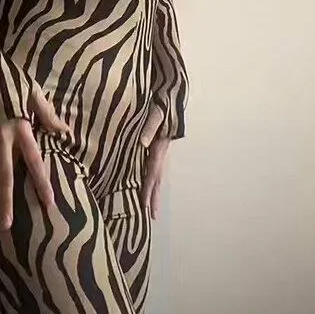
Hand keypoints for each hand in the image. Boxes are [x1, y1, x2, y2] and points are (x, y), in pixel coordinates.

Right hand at [0, 83, 69, 230]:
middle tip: (5, 227)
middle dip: (4, 202)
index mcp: (21, 130)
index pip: (34, 161)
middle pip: (3, 176)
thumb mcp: (33, 93)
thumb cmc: (11, 78)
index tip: (48, 204)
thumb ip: (48, 115)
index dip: (42, 182)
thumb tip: (65, 132)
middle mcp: (0, 139)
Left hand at [139, 104, 169, 219]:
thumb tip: (143, 143)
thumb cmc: (162, 105)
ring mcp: (159, 151)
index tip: (145, 207)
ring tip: (150, 208)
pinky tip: (145, 184)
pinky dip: (150, 179)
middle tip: (152, 217)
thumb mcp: (156, 114)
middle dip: (153, 198)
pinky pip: (152, 167)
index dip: (148, 190)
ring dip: (153, 191)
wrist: (171, 96)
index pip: (152, 174)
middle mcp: (160, 153)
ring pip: (156, 175)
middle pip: (157, 180)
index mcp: (159, 149)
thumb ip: (150, 128)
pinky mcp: (156, 147)